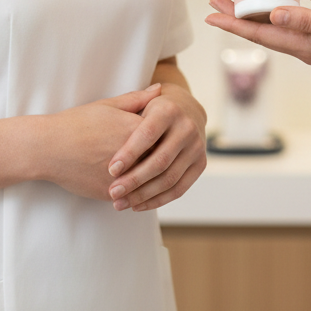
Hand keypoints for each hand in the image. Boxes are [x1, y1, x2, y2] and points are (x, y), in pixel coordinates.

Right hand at [39, 85, 161, 200]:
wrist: (48, 148)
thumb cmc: (77, 122)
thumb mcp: (108, 105)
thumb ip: (137, 99)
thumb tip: (160, 89)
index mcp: (134, 130)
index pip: (165, 134)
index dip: (167, 134)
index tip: (169, 134)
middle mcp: (132, 155)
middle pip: (160, 159)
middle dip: (163, 158)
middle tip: (169, 156)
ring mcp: (122, 178)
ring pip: (148, 182)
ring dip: (153, 180)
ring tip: (156, 174)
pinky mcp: (110, 194)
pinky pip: (131, 196)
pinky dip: (136, 192)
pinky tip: (138, 188)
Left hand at [105, 83, 206, 211]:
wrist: (186, 111)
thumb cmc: (154, 111)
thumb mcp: (141, 104)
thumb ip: (126, 113)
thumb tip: (110, 129)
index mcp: (170, 110)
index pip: (148, 135)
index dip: (129, 154)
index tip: (110, 170)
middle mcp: (187, 128)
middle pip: (160, 161)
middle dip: (134, 180)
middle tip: (113, 192)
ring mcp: (197, 147)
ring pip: (169, 179)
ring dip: (143, 195)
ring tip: (120, 203)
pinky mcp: (200, 164)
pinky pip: (178, 190)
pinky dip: (157, 201)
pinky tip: (137, 205)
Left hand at [205, 0, 310, 73]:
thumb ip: (308, 21)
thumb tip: (274, 16)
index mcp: (304, 46)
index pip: (260, 35)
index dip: (233, 24)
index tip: (211, 13)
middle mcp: (302, 48)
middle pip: (260, 33)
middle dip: (235, 18)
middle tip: (213, 2)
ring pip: (272, 31)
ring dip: (250, 18)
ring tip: (233, 2)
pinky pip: (287, 28)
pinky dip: (271, 17)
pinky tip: (270, 7)